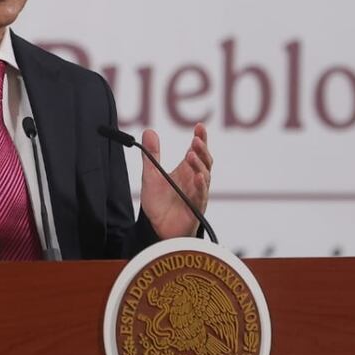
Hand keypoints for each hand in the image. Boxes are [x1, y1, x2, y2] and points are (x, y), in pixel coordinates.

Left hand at [139, 123, 211, 239]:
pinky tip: (198, 177)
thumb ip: (151, 155)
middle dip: (202, 150)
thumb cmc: (157, 202)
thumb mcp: (151, 175)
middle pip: (205, 161)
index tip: (199, 126)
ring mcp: (197, 194)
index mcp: (186, 171)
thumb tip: (149, 131)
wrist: (155, 228)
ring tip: (191, 155)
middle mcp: (195, 180)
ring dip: (200, 165)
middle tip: (195, 140)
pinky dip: (201, 186)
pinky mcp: (196, 208)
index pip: (197, 151)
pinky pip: (201, 196)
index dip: (201, 139)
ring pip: (205, 176)